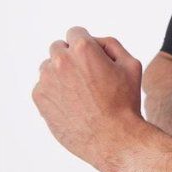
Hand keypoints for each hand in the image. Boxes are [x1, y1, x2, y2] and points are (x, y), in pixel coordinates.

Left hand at [33, 26, 144, 171]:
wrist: (113, 139)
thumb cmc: (125, 103)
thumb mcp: (131, 65)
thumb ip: (111, 44)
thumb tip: (94, 41)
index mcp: (83, 49)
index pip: (75, 32)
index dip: (86, 46)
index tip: (92, 60)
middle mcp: (61, 60)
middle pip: (59, 48)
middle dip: (71, 58)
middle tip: (87, 78)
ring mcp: (47, 79)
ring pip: (49, 67)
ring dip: (61, 74)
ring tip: (80, 95)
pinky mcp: (39, 97)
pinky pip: (43, 86)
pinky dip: (54, 93)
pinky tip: (72, 105)